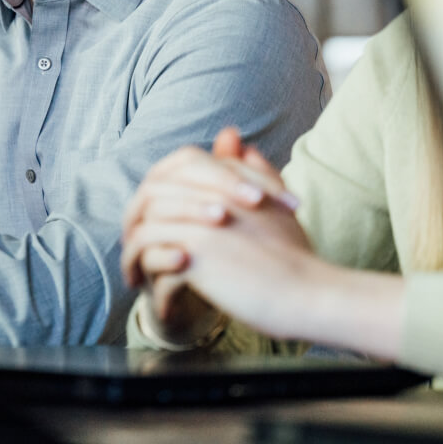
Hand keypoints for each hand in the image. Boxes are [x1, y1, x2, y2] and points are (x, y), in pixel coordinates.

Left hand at [123, 135, 405, 356]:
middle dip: (134, 226)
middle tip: (133, 254)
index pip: (173, 170)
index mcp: (225, 180)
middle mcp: (207, 195)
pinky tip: (162, 308)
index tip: (152, 220)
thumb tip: (230, 135)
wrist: (310, 293)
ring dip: (134, 259)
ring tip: (136, 281)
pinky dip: (152, 287)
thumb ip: (253, 170)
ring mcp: (198, 224)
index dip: (158, 193)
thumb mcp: (274, 204)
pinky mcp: (194, 256)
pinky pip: (152, 264)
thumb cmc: (295, 254)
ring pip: (142, 233)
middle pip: (149, 197)